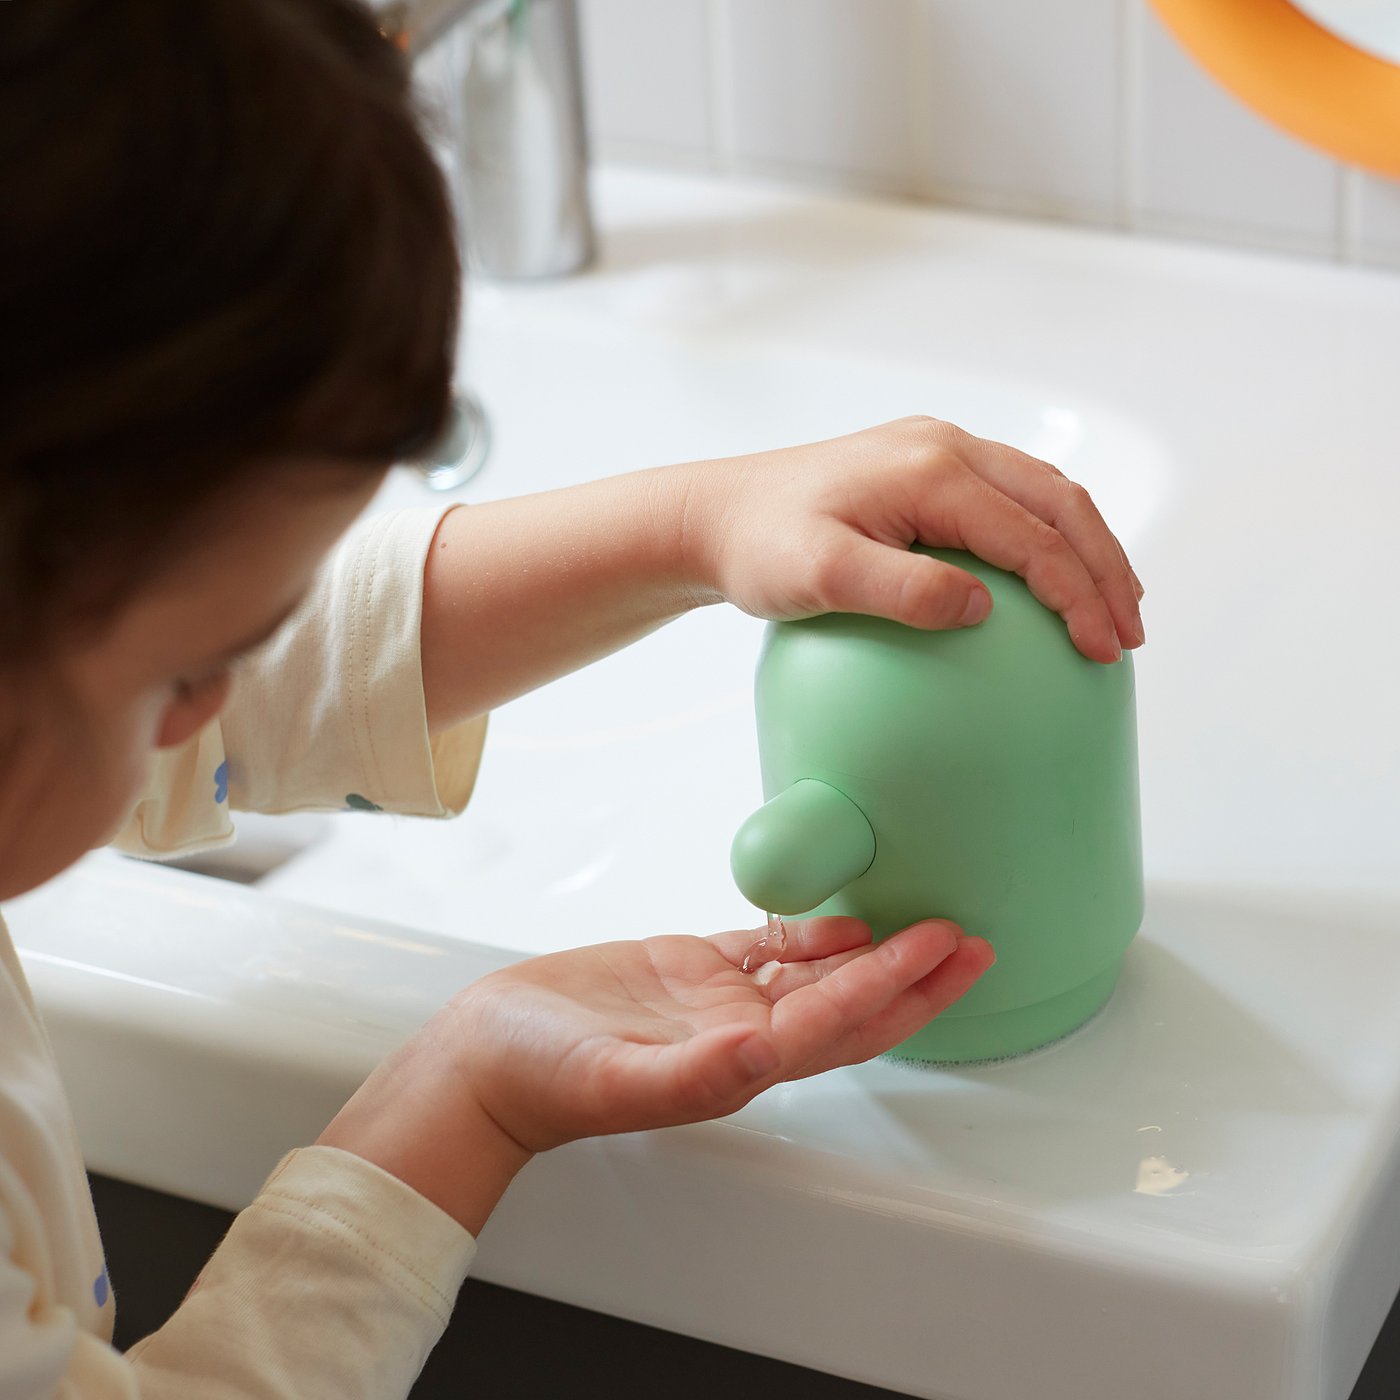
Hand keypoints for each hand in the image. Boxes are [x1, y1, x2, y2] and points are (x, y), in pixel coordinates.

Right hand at [321, 916, 990, 1231]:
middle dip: (917, 977)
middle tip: (975, 941)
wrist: (487, 1058)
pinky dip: (808, 933)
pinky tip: (841, 917)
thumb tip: (758, 1056)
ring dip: (876, 952)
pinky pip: (765, 949)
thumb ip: (690, 1075)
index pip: (839, 1022)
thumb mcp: (615, 1078)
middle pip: (853, 1005)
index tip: (947, 949)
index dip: (898, 985)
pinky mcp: (689, 971)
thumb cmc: (541, 1079)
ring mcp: (720, 1003)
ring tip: (931, 927)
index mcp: (740, 1065)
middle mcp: (744, 1035)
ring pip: (818, 974)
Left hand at [679, 416, 1144, 663]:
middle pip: (1058, 503)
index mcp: (931, 470)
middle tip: (1130, 633)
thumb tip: (982, 610)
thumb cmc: (760, 549)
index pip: (1031, 536)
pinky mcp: (924, 467)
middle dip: (1106, 567)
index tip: (1102, 651)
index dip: (1077, 595)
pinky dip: (1047, 537)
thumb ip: (901, 592)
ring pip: (1042, 493)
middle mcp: (945, 447)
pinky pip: (1008, 497)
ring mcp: (937, 450)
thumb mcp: (820, 577)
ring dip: (1086, 547)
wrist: (715, 514)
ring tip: (1114, 606)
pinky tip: (1049, 582)